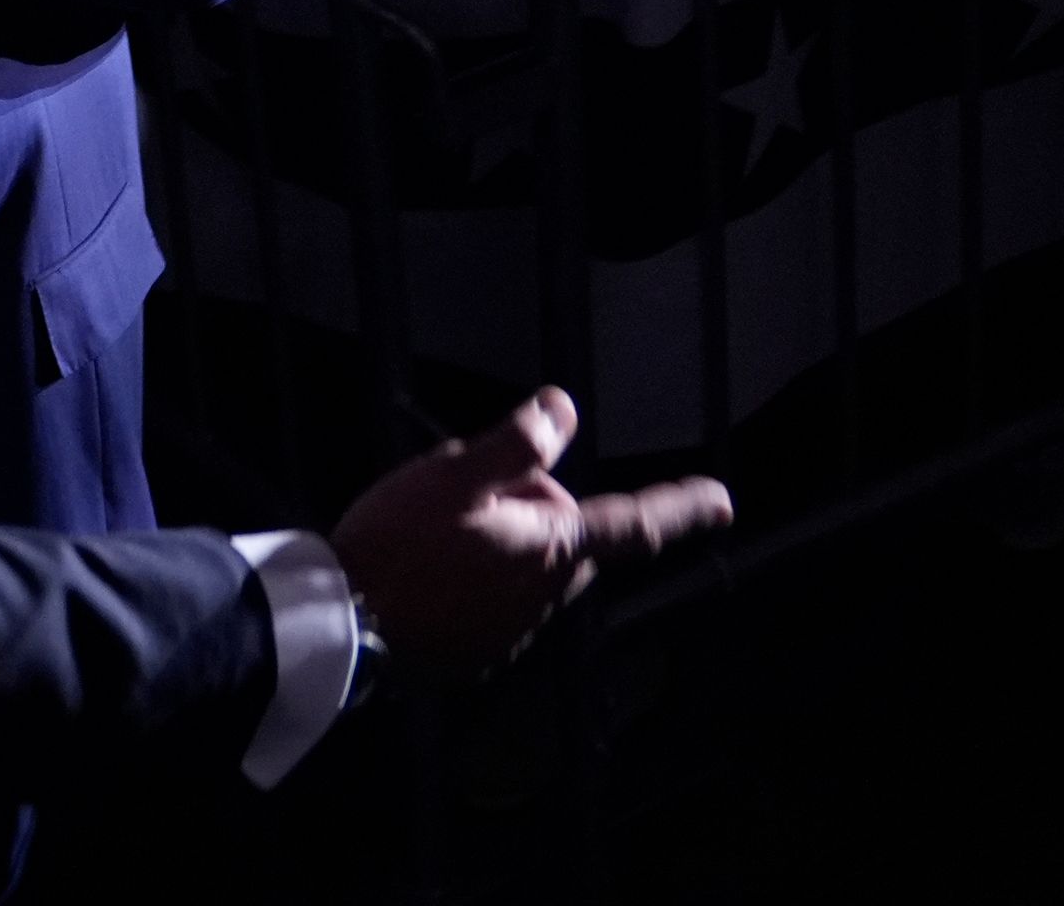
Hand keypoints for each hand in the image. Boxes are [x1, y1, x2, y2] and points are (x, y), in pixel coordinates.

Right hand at [330, 388, 732, 674]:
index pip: (633, 524)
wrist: (342, 622)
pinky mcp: (481, 654)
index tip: (721, 501)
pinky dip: (476, 582)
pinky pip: (496, 604)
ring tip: (435, 531)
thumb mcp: (454, 474)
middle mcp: (546, 598)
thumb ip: (516, 442)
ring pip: (529, 570)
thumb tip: (563, 409)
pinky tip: (428, 571)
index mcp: (551, 549)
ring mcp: (514, 633)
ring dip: (504, 546)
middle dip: (536, 509)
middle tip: (469, 490)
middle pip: (566, 539)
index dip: (681, 507)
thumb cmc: (398, 543)